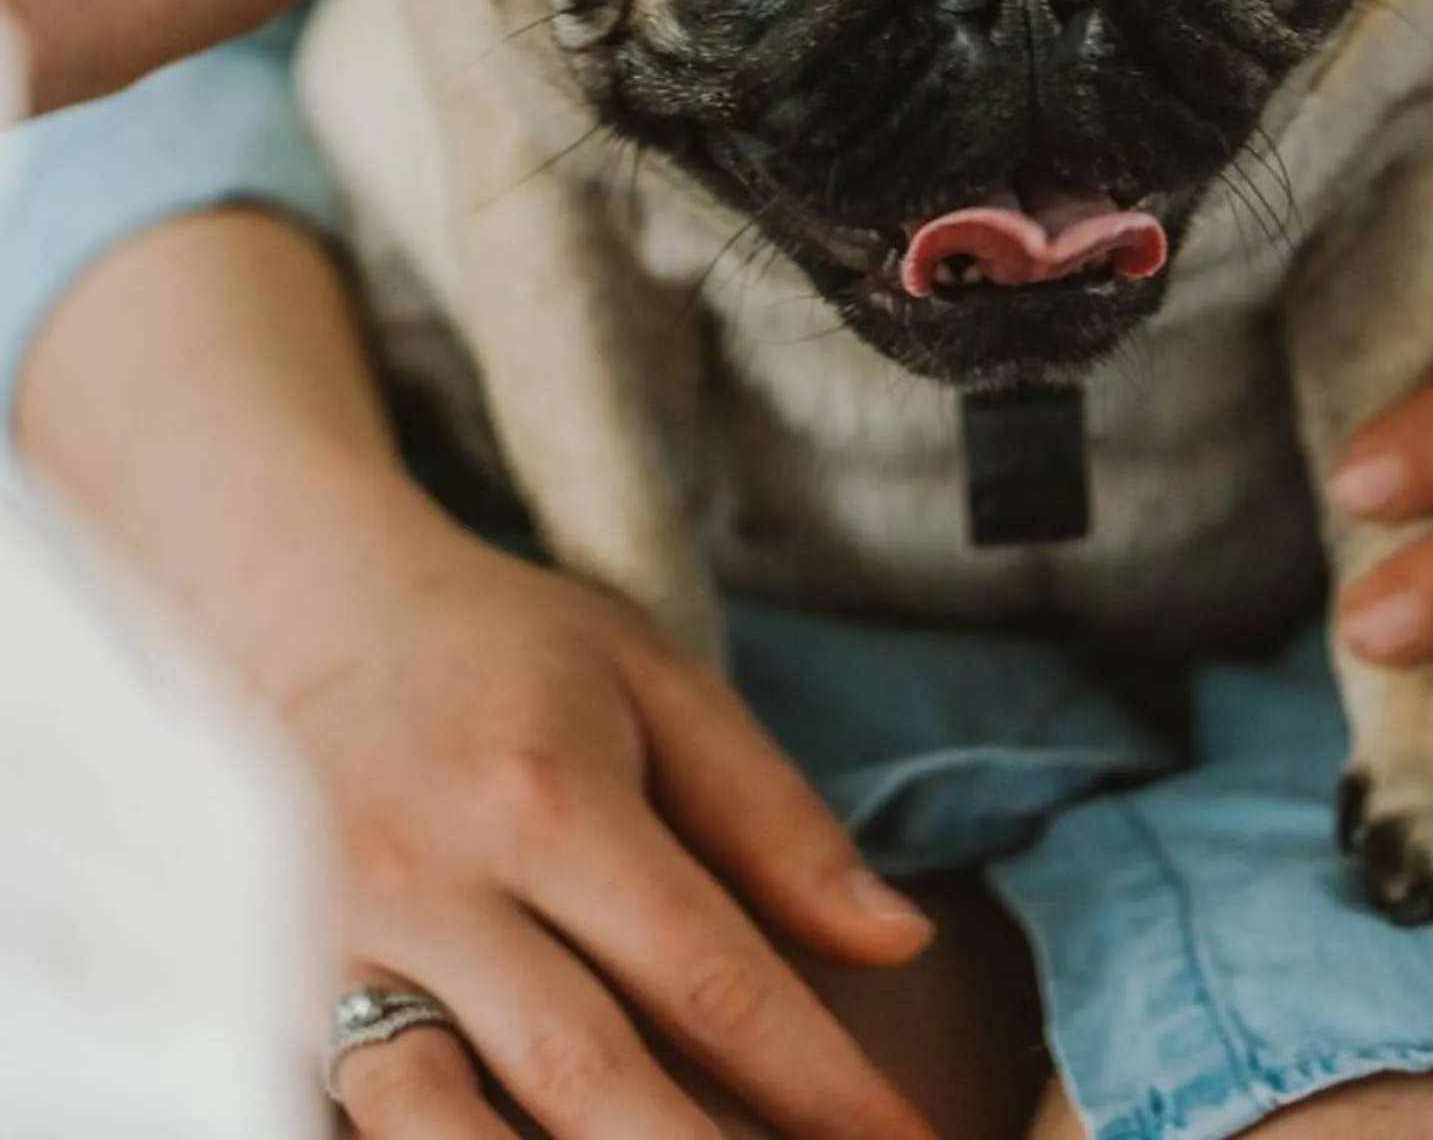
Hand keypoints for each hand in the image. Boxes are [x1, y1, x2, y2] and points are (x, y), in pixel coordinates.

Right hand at [271, 488, 934, 1139]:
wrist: (296, 607)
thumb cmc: (503, 654)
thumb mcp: (656, 684)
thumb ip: (774, 820)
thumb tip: (897, 944)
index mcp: (547, 797)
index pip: (706, 973)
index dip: (817, 1080)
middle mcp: (436, 885)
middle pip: (588, 1076)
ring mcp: (335, 954)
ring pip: (449, 1129)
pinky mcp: (272, 1001)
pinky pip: (359, 1120)